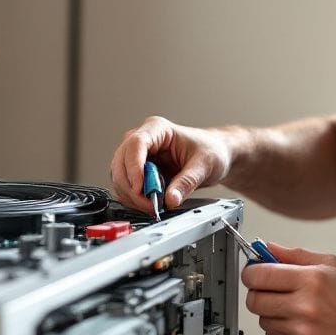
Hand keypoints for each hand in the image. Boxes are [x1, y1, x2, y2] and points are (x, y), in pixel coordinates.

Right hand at [110, 116, 232, 213]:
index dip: (134, 167)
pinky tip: (149, 203)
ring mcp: (138, 156)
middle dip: (132, 187)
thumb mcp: (204, 166)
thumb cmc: (211, 150)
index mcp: (158, 129)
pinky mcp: (138, 171)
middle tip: (150, 203)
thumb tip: (170, 199)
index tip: (140, 188)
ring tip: (153, 205)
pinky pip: (126, 186)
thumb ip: (187, 182)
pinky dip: (133, 198)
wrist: (215, 155)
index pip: (136, 143)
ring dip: (131, 195)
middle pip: (121, 161)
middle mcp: (144, 140)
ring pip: (120, 176)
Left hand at [242, 243, 335, 334]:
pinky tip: (307, 330)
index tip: (254, 274)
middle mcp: (305, 309)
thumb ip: (294, 255)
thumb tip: (266, 247)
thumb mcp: (330, 265)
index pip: (259, 276)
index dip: (251, 273)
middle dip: (259, 295)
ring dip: (275, 317)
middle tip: (273, 293)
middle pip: (254, 301)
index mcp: (311, 281)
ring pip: (265, 324)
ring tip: (299, 313)